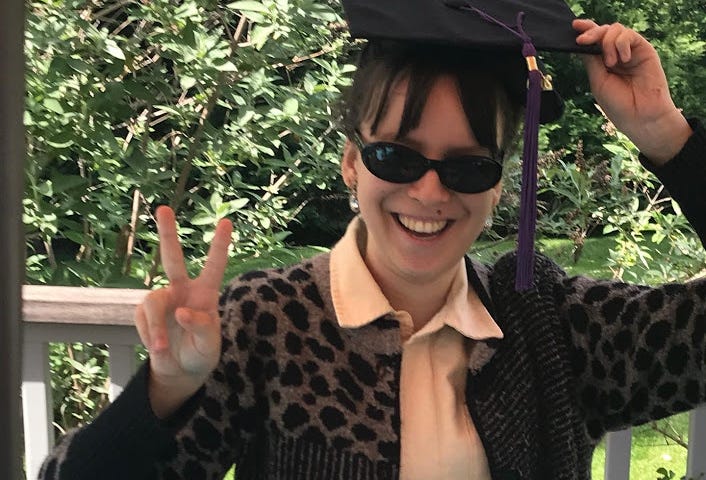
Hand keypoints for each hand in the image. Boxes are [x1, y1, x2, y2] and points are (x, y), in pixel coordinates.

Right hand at [135, 205, 231, 417]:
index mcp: (206, 293)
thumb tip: (180, 311)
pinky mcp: (145, 312)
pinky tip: (158, 347)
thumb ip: (201, 328)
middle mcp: (183, 290)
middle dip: (167, 234)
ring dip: (155, 328)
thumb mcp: (209, 346)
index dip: (219, 245)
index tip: (226, 222)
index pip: (215, 266)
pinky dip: (149, 337)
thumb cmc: (201, 353)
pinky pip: (142, 320)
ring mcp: (163, 299)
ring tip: (160, 349)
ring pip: (152, 302)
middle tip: (164, 209)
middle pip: (173, 258)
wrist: (180, 370)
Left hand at [573, 19, 691, 163]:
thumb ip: (591, 60)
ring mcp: (630, 51)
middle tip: (582, 40)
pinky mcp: (644, 50)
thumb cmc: (618, 103)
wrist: (640, 116)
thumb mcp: (598, 80)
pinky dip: (622, 44)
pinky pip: (629, 35)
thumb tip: (581, 42)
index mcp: (603, 62)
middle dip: (591, 32)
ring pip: (615, 30)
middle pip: (603, 31)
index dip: (585, 30)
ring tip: (610, 63)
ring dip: (607, 43)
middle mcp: (616, 54)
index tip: (574, 26)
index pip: (593, 41)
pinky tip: (623, 59)